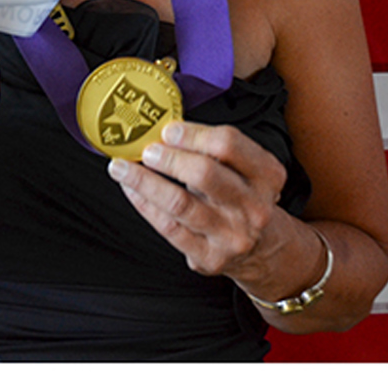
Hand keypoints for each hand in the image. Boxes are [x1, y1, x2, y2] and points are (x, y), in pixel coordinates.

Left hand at [107, 121, 311, 291]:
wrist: (262, 249)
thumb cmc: (241, 199)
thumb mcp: (243, 170)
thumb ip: (211, 149)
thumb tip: (160, 130)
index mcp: (267, 175)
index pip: (228, 144)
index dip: (192, 134)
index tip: (167, 130)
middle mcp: (254, 206)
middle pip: (204, 173)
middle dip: (167, 158)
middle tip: (146, 150)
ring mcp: (232, 235)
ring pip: (179, 203)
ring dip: (143, 181)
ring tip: (121, 168)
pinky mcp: (210, 256)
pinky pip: (168, 226)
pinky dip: (144, 204)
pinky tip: (131, 190)